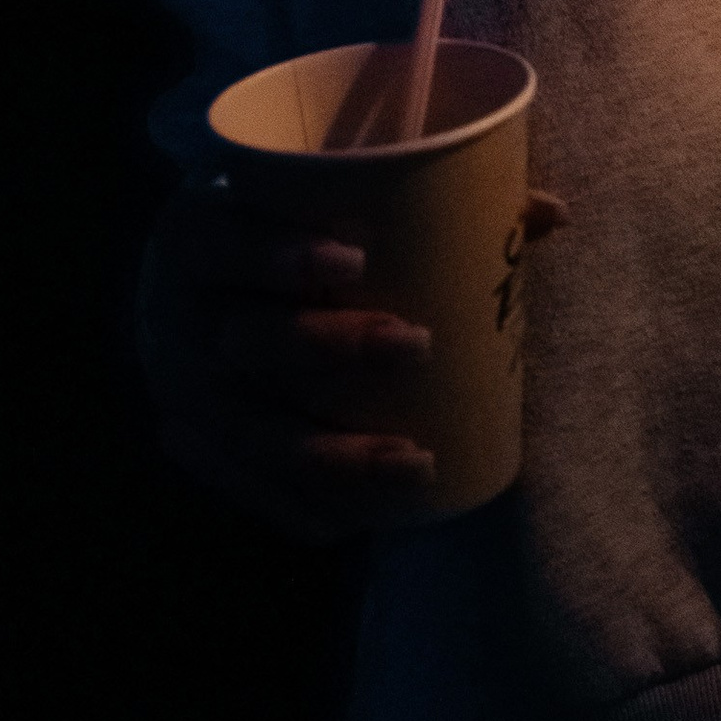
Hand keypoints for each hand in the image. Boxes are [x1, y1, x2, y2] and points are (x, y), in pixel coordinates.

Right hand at [136, 172, 439, 541]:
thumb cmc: (269, 231)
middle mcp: (177, 316)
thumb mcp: (308, 199)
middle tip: (416, 345)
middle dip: (330, 347)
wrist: (171, 290)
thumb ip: (419, 193)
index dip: (280, 252)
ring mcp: (178, 389)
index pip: (224, 241)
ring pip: (251, 431)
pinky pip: (239, 486)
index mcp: (197, 234)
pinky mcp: (188, 443)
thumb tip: (549, 212)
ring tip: (413, 463)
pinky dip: (293, 506)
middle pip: (248, 339)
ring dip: (332, 454)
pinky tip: (350, 526)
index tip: (358, 258)